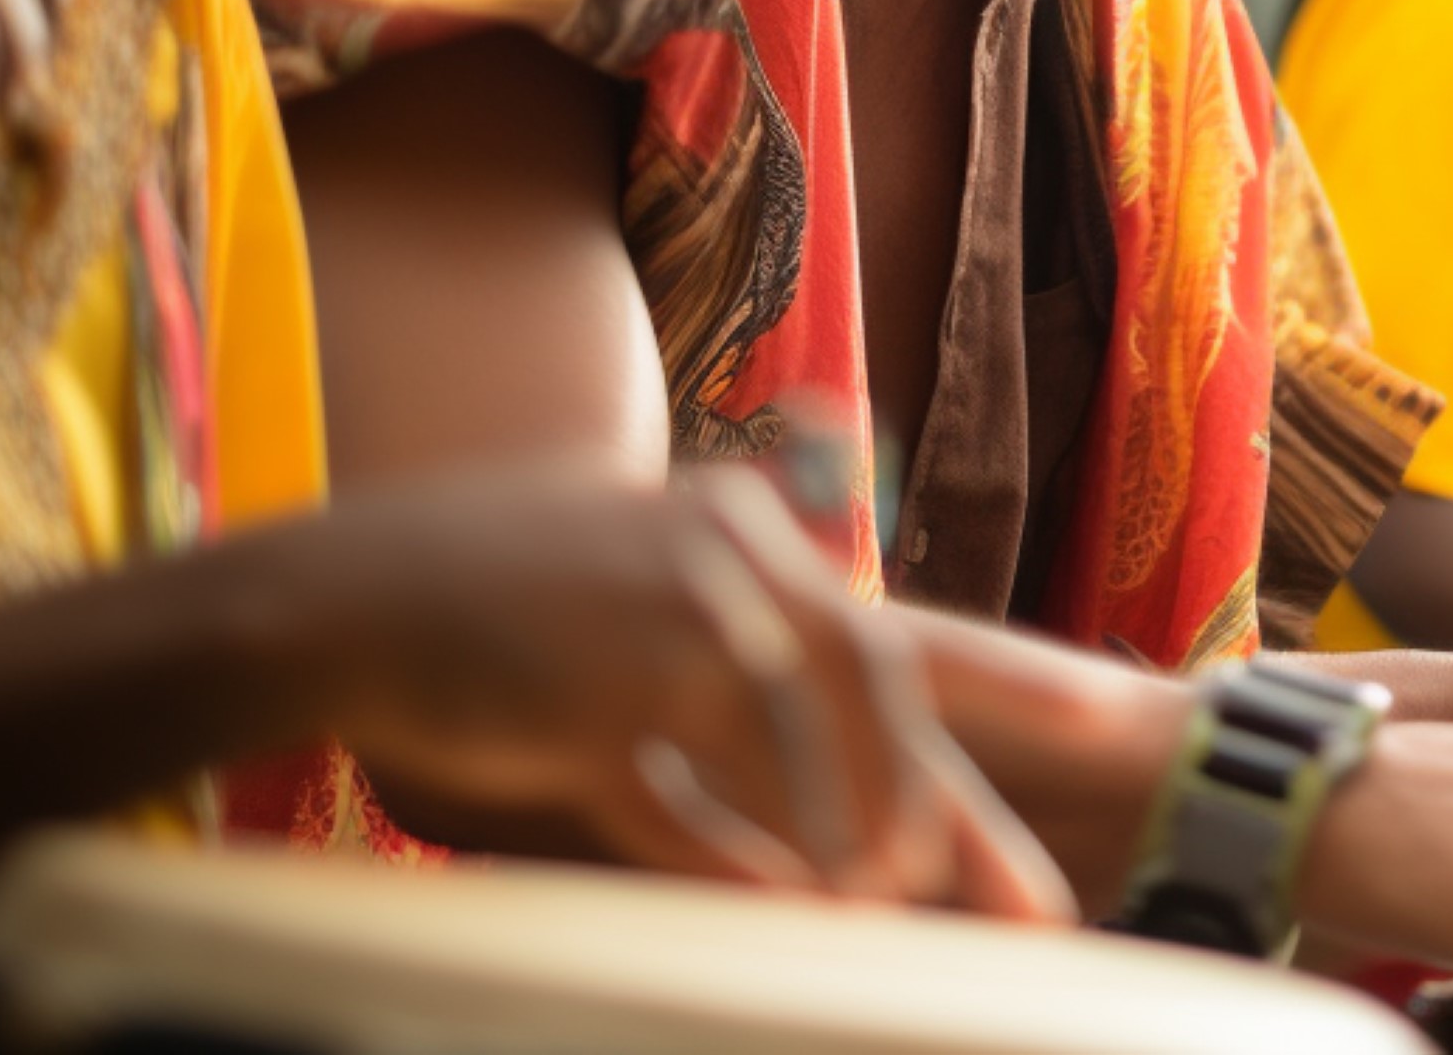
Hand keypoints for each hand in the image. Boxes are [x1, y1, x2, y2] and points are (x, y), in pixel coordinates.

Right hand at [279, 464, 1067, 916]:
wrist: (332, 599)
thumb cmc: (484, 635)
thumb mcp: (628, 662)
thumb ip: (724, 743)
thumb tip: (806, 875)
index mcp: (748, 545)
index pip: (908, 626)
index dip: (1023, 675)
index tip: (1120, 720)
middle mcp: (729, 555)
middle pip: (885, 675)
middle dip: (958, 797)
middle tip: (1022, 905)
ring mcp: (664, 602)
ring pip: (807, 718)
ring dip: (857, 820)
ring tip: (892, 908)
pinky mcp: (594, 671)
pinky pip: (694, 774)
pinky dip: (743, 848)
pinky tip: (789, 904)